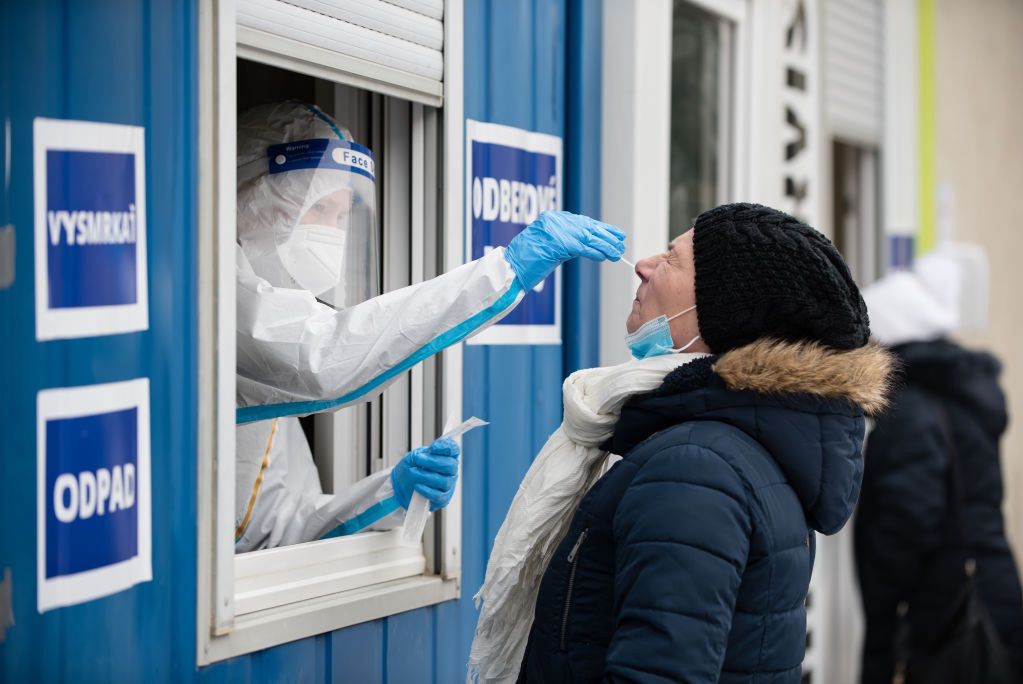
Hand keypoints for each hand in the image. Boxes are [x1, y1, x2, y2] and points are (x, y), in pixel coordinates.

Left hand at [391, 437, 459, 510]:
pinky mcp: (443, 499)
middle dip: (433, 462)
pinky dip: (426, 490)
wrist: (401, 488)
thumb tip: (426, 454)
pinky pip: (438, 495)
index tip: (434, 447)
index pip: (453, 449)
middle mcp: (450, 471)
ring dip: (426, 476)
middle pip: (451, 465)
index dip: (446, 447)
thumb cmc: (410, 471)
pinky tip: (417, 486)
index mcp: (445, 457)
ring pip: (444, 481)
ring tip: (414, 473)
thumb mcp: (411, 458)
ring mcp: (448, 485)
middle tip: (419, 459)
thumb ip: (420, 454)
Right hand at [505, 211, 625, 288]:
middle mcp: (555, 220)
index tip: (614, 234)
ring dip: (605, 245)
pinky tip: (604, 256)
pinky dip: (595, 252)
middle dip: (606, 235)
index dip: (600, 229)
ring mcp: (556, 230)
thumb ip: (567, 242)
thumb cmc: (527, 262)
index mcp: (552, 218)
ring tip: (617, 252)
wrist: (511, 270)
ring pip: (588, 236)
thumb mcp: (549, 247)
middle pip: (587, 227)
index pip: (582, 222)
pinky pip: (582, 247)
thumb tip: (589, 244)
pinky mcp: (557, 243)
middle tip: (620, 242)